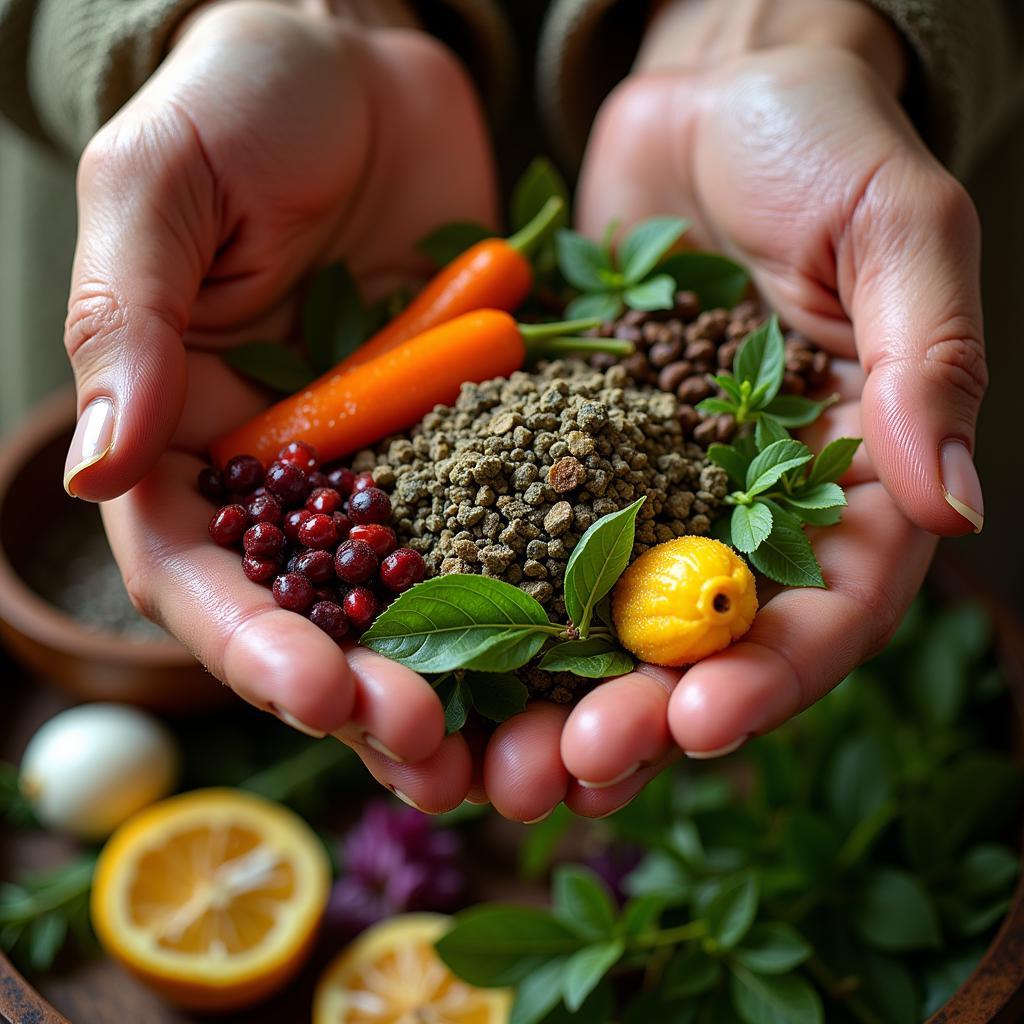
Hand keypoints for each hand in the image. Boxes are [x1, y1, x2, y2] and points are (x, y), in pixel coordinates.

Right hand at [63, 0, 496, 804]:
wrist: (363, 62)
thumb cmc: (242, 101)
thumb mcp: (163, 187)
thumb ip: (127, 320)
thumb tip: (104, 466)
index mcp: (193, 437)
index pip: (203, 572)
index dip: (252, 644)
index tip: (319, 692)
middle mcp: (292, 475)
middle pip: (316, 617)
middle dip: (366, 696)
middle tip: (430, 753)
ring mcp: (390, 464)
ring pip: (417, 602)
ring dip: (458, 682)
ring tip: (508, 751)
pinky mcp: (474, 437)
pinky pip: (507, 526)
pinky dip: (537, 594)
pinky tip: (580, 650)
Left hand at [466, 0, 986, 820]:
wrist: (708, 95)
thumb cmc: (819, 141)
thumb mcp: (893, 230)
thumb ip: (927, 361)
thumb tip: (955, 504)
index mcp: (841, 479)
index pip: (823, 605)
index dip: (768, 670)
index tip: (700, 717)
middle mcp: (740, 504)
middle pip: (698, 643)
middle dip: (640, 716)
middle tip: (573, 768)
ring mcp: (647, 488)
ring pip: (603, 622)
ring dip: (553, 699)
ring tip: (497, 763)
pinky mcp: (565, 454)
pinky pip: (525, 542)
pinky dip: (488, 607)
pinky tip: (438, 663)